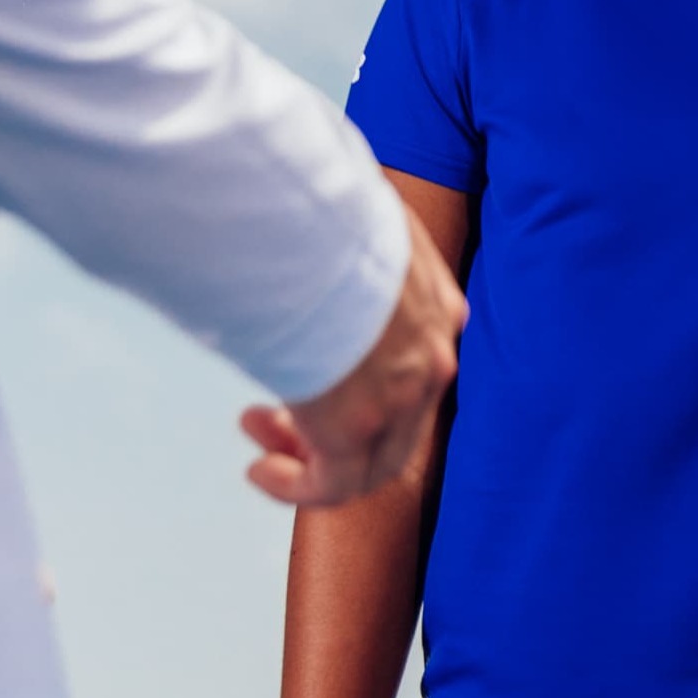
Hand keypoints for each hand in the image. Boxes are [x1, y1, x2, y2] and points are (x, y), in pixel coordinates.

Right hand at [242, 205, 465, 506]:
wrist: (309, 229)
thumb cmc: (318, 210)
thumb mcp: (360, 216)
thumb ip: (364, 239)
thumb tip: (334, 219)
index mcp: (437, 307)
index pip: (419, 367)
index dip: (368, 385)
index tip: (317, 379)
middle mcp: (431, 358)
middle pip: (396, 422)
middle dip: (334, 427)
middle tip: (274, 416)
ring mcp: (400, 398)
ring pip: (369, 461)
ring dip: (311, 460)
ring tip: (262, 450)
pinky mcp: (356, 428)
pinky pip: (333, 485)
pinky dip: (298, 488)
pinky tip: (261, 471)